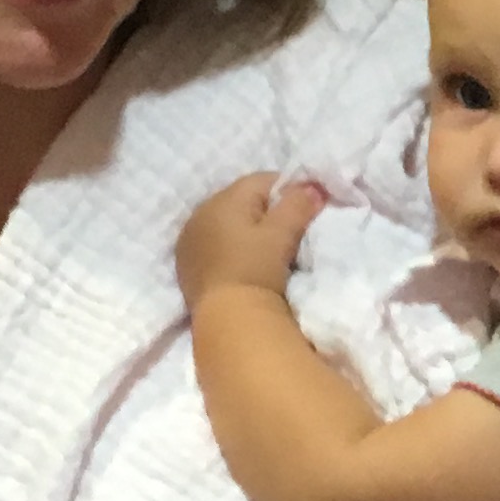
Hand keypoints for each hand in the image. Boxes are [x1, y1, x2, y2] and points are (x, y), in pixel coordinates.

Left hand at [178, 171, 323, 299]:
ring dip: (244, 230)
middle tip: (288, 233)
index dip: (288, 190)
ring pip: (225, 223)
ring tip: (266, 252)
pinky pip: (213, 245)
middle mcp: (200, 213)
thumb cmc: (255, 269)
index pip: (261, 180)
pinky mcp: (186, 266)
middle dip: (265, 210)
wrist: (227, 320)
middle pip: (240, 201)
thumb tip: (313, 187)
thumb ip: (298, 205)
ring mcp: (189, 240)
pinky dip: (229, 248)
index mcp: (223, 200)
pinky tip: (243, 265)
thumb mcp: (282, 234)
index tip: (305, 209)